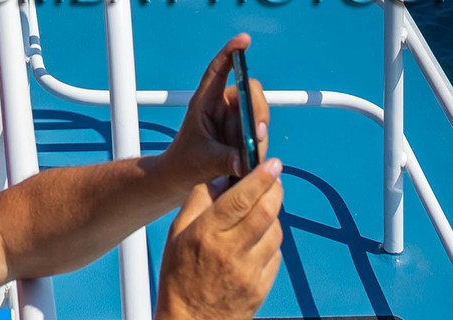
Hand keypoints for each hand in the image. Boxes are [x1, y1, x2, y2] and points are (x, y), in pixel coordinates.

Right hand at [154, 166, 283, 319]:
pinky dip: (272, 241)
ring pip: (275, 232)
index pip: (241, 198)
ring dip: (274, 215)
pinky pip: (276, 256)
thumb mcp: (177, 233)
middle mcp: (230, 252)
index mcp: (207, 234)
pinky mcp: (260, 289)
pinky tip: (260, 238)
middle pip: (265, 211)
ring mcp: (248, 273)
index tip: (272, 163)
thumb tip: (220, 178)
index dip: (260, 176)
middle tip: (275, 177)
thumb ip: (198, 200)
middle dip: (275, 188)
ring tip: (263, 209)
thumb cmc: (179, 277)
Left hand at [155, 38, 269, 195]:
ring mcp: (235, 121)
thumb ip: (225, 159)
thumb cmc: (185, 163)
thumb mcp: (203, 161)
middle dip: (258, 110)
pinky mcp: (244, 136)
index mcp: (205, 101)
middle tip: (257, 134)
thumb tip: (246, 162)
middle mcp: (222, 106)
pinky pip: (260, 135)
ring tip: (251, 157)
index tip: (244, 40)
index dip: (230, 52)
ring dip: (259, 135)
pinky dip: (259, 148)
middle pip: (249, 92)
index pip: (218, 70)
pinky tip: (253, 162)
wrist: (181, 179)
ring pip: (258, 115)